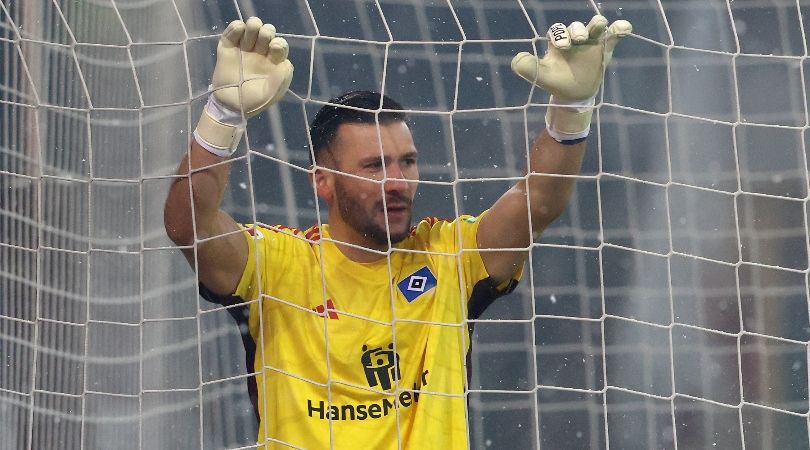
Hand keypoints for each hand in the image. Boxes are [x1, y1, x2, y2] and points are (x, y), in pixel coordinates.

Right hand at [212, 17, 293, 115]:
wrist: (230, 107)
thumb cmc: (254, 102)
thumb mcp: (270, 95)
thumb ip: (281, 80)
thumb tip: (286, 63)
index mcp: (273, 62)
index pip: (280, 45)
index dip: (279, 43)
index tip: (274, 47)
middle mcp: (260, 52)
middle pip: (267, 33)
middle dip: (266, 32)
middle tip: (262, 41)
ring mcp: (244, 48)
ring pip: (251, 28)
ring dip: (253, 26)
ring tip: (249, 36)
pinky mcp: (228, 47)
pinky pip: (232, 32)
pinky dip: (236, 27)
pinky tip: (238, 30)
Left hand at [511, 16, 631, 101]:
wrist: (573, 94)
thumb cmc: (556, 81)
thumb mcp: (539, 76)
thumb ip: (526, 67)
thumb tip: (517, 58)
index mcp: (558, 42)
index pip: (557, 30)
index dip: (559, 34)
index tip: (562, 47)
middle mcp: (574, 38)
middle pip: (576, 26)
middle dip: (577, 30)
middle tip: (579, 40)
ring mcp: (591, 42)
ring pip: (595, 25)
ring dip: (597, 24)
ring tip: (599, 28)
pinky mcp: (605, 49)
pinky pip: (613, 35)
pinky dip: (619, 29)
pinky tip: (624, 29)